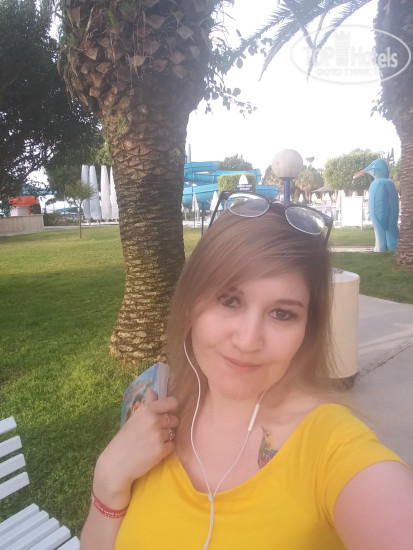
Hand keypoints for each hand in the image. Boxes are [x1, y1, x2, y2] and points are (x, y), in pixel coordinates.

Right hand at [92, 389, 178, 508]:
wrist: (116, 464)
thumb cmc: (124, 440)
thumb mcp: (134, 419)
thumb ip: (147, 404)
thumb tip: (153, 390)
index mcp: (147, 410)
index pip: (172, 402)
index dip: (172, 408)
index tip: (168, 414)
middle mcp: (154, 420)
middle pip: (175, 419)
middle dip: (169, 425)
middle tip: (156, 433)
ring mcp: (158, 435)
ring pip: (174, 433)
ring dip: (167, 438)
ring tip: (154, 442)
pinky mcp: (161, 449)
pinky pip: (172, 446)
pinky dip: (166, 449)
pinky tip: (155, 451)